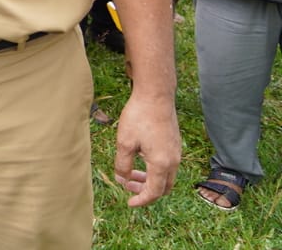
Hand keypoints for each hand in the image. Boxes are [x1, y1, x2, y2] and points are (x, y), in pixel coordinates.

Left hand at [111, 91, 181, 206]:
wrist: (156, 95)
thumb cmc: (138, 117)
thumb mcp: (124, 142)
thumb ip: (123, 164)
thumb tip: (122, 179)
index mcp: (161, 164)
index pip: (153, 192)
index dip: (141, 200)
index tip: (129, 203)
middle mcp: (174, 161)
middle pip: (163, 187)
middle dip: (145, 191)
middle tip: (127, 184)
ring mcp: (176, 152)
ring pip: (166, 176)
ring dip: (150, 179)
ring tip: (131, 172)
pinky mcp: (175, 144)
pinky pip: (167, 165)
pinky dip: (155, 169)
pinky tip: (140, 158)